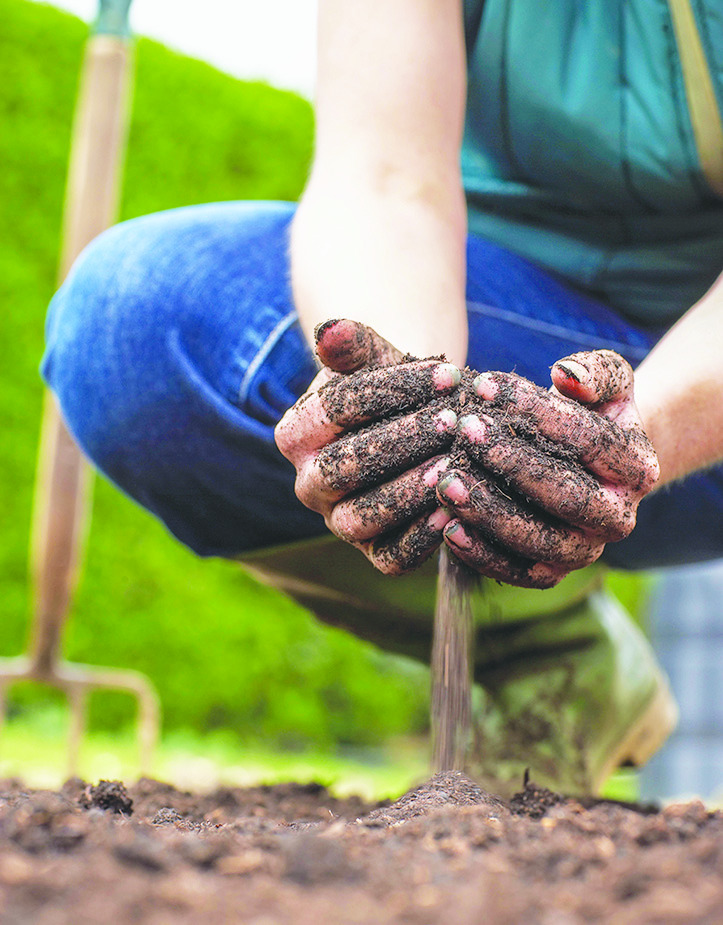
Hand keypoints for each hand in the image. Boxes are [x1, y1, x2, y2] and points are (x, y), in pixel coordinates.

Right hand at [275, 319, 459, 573]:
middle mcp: (309, 484)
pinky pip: (391, 558)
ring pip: (361, 517)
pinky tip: (455, 510)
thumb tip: (330, 331)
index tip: (447, 375)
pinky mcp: (375, 553)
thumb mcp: (376, 358)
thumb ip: (352, 343)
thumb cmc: (395, 388)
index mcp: (296, 433)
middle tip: (451, 422)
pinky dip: (421, 539)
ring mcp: (339, 521)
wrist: (420, 423)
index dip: (390, 390)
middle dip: (400, 442)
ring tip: (452, 465)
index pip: (334, 410)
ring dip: (409, 492)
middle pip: (341, 468)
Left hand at [436, 350, 659, 587]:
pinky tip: (446, 527)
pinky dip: (481, 554)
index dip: (535, 410)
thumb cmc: (589, 413)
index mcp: (637, 468)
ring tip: (446, 481)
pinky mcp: (551, 574)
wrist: (585, 465)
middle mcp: (619, 518)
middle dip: (511, 462)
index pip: (587, 439)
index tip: (484, 385)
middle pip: (567, 495)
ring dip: (490, 512)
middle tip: (464, 431)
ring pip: (541, 542)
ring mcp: (586, 551)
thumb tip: (566, 376)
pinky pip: (517, 573)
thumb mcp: (606, 382)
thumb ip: (595, 372)